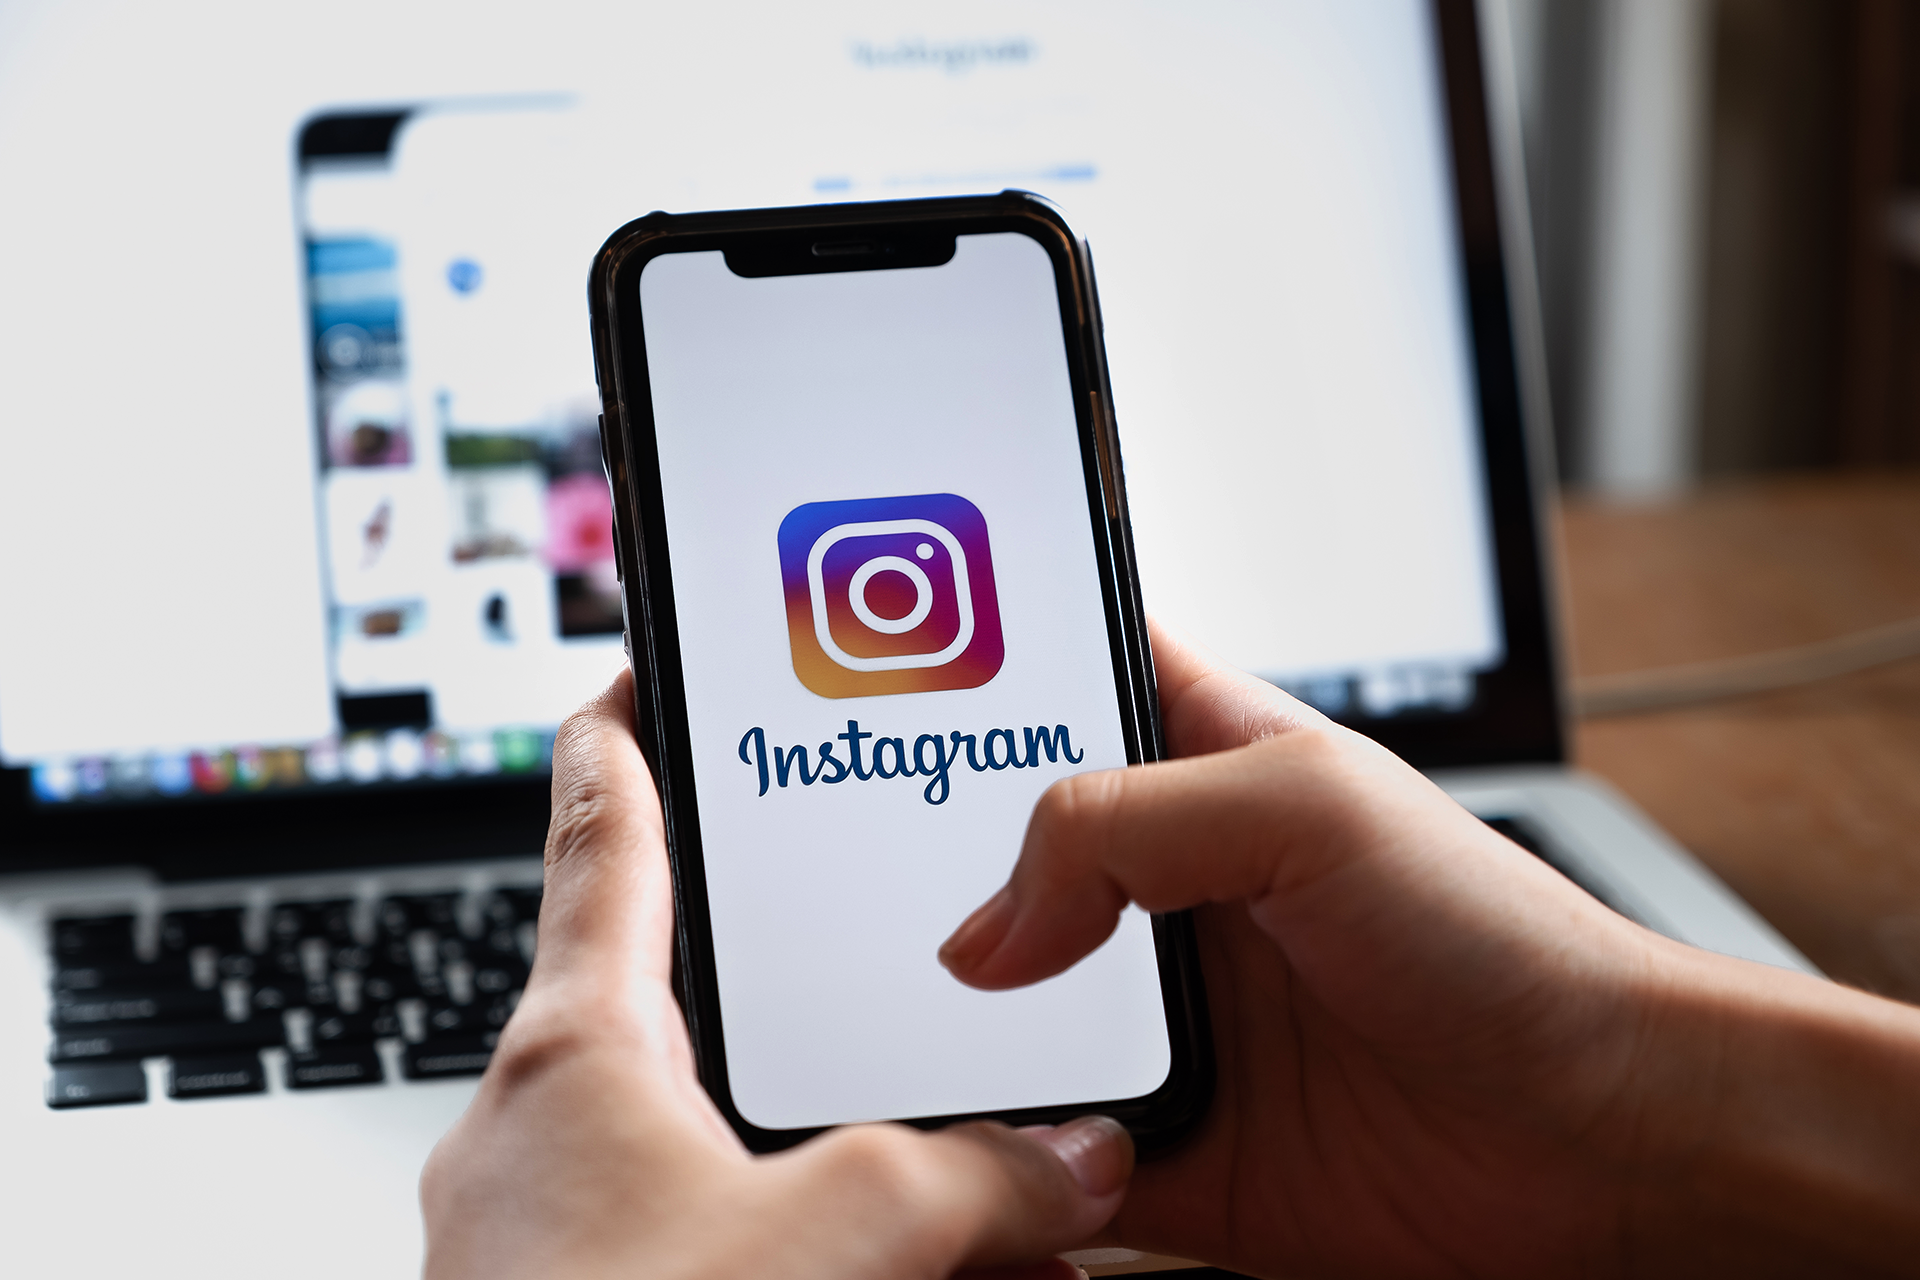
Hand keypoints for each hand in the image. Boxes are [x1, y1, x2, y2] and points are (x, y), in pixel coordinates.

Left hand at [420, 668, 1131, 1279]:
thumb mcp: (832, 1240)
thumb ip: (968, 1177)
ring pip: (742, 1152)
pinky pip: (741, 1249)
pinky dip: (835, 1253)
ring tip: (986, 1176)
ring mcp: (573, 1239)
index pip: (601, 825)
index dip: (633, 728)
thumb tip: (1072, 1155)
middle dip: (821, 987)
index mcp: (576, 1049)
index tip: (655, 664)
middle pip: (702, 1000)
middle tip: (910, 952)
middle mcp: (557, 1130)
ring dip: (860, 1161)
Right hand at [939, 622, 1919, 1276]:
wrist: (1603, 1133)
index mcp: (1196, 760)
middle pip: (988, 861)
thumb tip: (986, 927)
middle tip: (830, 887)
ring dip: (947, 1026)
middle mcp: (1161, 887)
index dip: (962, 680)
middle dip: (915, 875)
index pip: (1051, 690)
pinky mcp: (1166, 1140)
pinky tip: (963, 1136)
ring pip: (996, 1013)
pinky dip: (996, 1155)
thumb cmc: (1500, 937)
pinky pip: (1043, 1150)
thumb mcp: (1309, 810)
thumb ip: (1122, 826)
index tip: (861, 688)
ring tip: (873, 1022)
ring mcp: (1159, 1016)